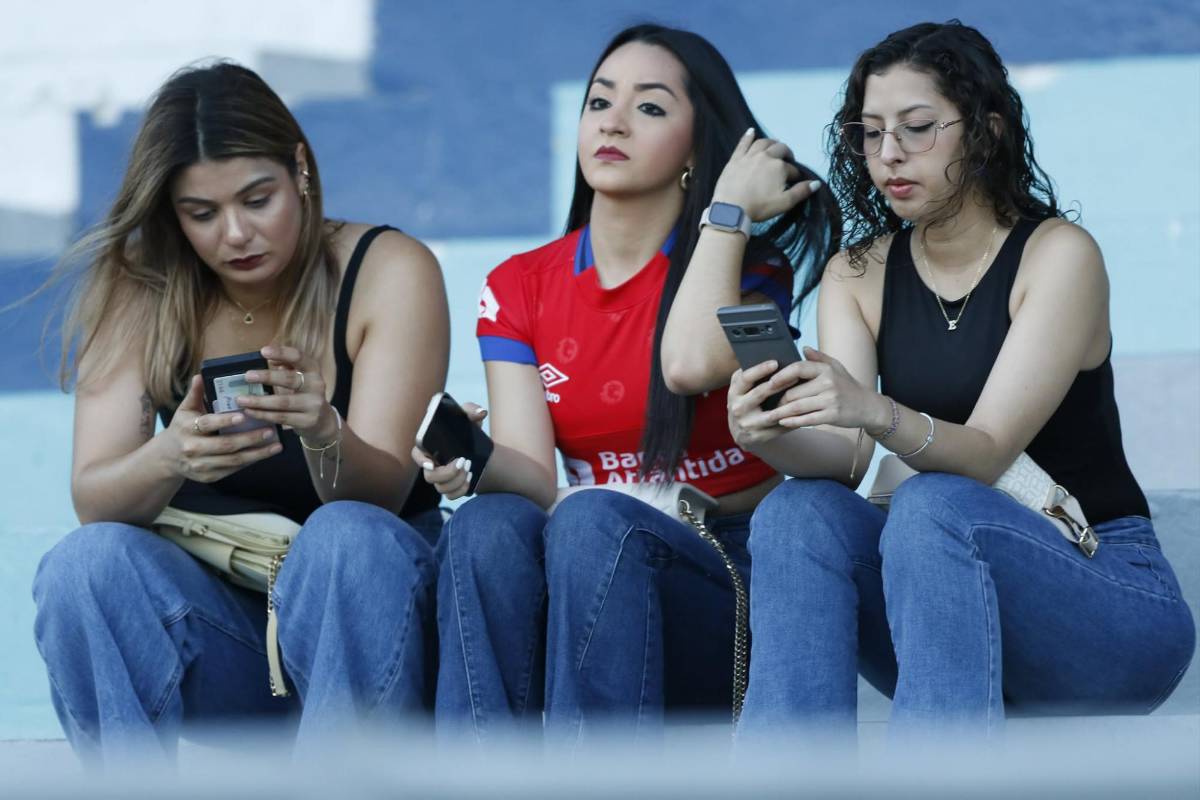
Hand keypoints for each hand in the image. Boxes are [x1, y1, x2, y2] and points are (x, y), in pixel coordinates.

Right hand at [165, 375, 281, 482]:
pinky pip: (233, 469)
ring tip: (276, 446)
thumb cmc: (182, 427)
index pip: (207, 424)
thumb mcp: (185, 409)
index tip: (243, 416)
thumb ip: (195, 394)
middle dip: (249, 439)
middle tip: (270, 430)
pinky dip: (250, 461)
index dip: (224, 421)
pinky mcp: (209, 477)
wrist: (168, 457)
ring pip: (233, 461)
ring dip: (257, 454)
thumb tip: (201, 376)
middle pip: (225, 445)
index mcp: (186, 428)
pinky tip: (265, 454)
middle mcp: (192, 448)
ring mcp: (200, 465)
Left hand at [237, 345, 334, 441]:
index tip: (263, 351)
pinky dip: (263, 414)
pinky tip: (250, 412)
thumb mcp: (301, 378)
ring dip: (259, 401)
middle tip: (247, 376)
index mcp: (313, 370)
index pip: (299, 357)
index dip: (282, 353)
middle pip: (290, 380)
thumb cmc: (305, 394)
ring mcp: (313, 405)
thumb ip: (288, 366)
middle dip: (267, 377)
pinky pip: (281, 417)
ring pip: (283, 402)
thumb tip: (271, 359)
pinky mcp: (307, 421)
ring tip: (241, 399)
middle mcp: (317, 385)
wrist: (323, 421)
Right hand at [411, 402, 487, 499]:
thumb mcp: (470, 418)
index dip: (421, 461)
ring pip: (441, 488)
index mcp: (430, 447)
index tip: (432, 464)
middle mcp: (432, 465)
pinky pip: (451, 496)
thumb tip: (480, 412)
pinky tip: (470, 480)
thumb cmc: (467, 430)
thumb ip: (472, 410)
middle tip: (464, 461)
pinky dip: (461, 490)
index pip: (417, 454)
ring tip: (470, 470)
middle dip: (447, 473)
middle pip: (430, 476)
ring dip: (457, 481)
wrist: (480, 448)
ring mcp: (440, 478)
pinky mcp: (450, 487)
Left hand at [711, 128, 820, 221]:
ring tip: (774, 146)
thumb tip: (816, 183)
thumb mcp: (784, 203)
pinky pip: (743, 143)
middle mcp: (766, 156)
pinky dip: (748, 136)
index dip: (794, 176)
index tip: (793, 182)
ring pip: (763, 143)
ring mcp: (750, 155)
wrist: (731, 208)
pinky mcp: (736, 158)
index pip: (792, 169)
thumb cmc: (760, 207)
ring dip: (771, 142)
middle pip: (780, 149)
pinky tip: (751, 131)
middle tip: (787, 160)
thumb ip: (801, 192)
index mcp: (779, 167)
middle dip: (786, 154)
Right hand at [726, 359, 805, 446]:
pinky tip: (803, 411)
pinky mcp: (757, 437)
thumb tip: (773, 360)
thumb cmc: (746, 401)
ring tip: (804, 394)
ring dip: (789, 404)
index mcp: (734, 391)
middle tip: (796, 375)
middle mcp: (737, 408)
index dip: (760, 369)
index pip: (745, 378)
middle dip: (779, 383)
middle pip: (760, 393)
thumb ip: (752, 375)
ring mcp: (747, 424)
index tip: (775, 362)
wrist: (740, 430)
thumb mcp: (742, 388)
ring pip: (772, 414)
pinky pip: (778, 427)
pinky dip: (791, 419)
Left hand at [772, 347, 889, 430]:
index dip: (782, 375)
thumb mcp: (836, 368)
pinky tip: (783, 422)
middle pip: (794, 392)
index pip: (798, 368)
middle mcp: (828, 383)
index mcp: (826, 370)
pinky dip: (793, 422)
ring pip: (797, 407)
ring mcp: (830, 400)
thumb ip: (819, 358)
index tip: (770, 382)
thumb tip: (803, 348)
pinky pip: (807, 419)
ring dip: (781, 413)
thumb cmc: (848, 386)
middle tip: (767, 404)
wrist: (868, 406)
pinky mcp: (832, 415)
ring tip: (769, 416)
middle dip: (778, 400)